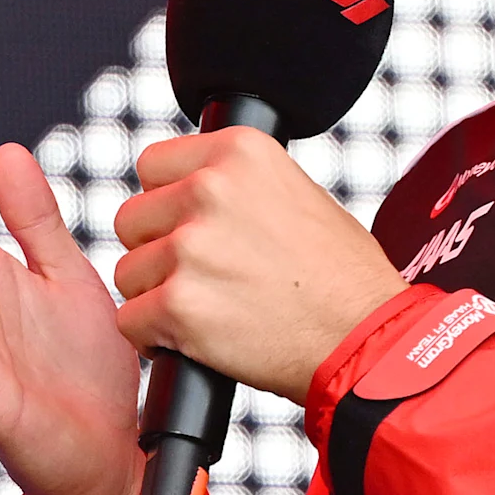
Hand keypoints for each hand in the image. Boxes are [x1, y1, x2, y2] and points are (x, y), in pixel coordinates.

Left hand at [111, 127, 407, 399]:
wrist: (366, 341)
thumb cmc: (343, 278)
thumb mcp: (298, 193)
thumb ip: (236, 185)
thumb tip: (186, 189)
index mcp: (238, 152)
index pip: (153, 167)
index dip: (167, 204)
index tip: (189, 229)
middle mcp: (209, 189)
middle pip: (133, 220)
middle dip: (157, 251)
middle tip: (202, 278)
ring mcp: (190, 247)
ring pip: (128, 272)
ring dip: (156, 296)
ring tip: (207, 311)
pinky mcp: (178, 304)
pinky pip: (130, 321)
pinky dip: (153, 338)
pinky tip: (190, 342)